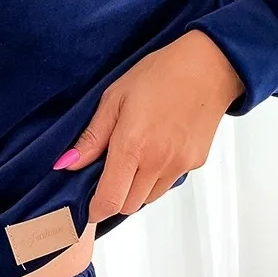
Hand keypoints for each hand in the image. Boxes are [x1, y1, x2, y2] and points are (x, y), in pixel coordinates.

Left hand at [53, 31, 245, 222]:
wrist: (209, 67)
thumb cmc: (160, 74)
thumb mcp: (115, 98)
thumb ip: (93, 136)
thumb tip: (68, 163)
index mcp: (132, 145)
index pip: (110, 200)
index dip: (96, 210)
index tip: (88, 206)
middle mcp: (157, 162)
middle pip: (128, 205)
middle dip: (114, 197)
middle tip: (109, 173)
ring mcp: (179, 165)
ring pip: (149, 198)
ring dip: (136, 189)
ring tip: (135, 158)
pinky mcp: (195, 163)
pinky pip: (169, 183)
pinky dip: (157, 177)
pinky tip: (157, 149)